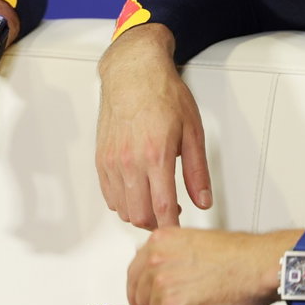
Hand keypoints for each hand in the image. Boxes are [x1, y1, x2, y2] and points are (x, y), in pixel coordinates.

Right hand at [96, 23, 210, 228]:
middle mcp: (130, 161)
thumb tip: (203, 199)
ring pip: (123, 208)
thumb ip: (197, 171)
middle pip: (140, 214)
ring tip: (155, 203)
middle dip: (157, 223)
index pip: (162, 208)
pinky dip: (123, 202)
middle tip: (171, 215)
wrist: (133, 72)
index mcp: (156, 155)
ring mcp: (112, 161)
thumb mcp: (192, 131)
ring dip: (139, 213)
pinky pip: (109, 195)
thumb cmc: (162, 94)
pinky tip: (137, 192)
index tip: (179, 231)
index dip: (172, 226)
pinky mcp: (101, 158)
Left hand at [126, 228, 296, 304]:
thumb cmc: (242, 255)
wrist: (262, 265)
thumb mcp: (197, 243)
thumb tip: (165, 281)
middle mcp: (156, 258)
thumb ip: (174, 258)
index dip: (141, 290)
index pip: (135, 271)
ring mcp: (162, 283)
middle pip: (141, 294)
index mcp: (160, 240)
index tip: (144, 301)